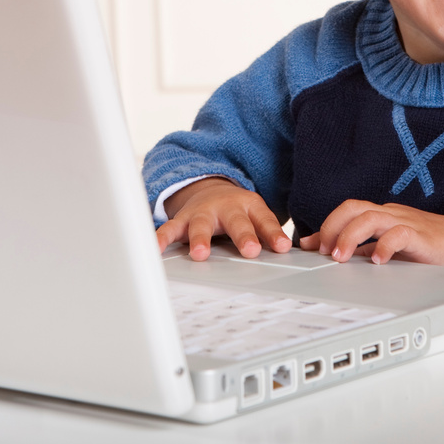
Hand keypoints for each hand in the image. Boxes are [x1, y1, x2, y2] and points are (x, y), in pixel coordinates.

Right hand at [156, 177, 290, 260]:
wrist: (210, 189)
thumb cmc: (238, 210)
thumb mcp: (257, 215)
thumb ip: (269, 233)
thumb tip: (287, 252)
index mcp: (249, 206)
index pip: (264, 220)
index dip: (273, 233)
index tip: (282, 247)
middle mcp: (225, 208)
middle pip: (235, 222)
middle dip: (243, 236)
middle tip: (250, 250)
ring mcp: (202, 213)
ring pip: (200, 225)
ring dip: (200, 239)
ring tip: (201, 254)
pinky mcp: (182, 219)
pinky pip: (170, 228)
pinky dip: (162, 238)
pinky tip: (156, 249)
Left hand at [297, 199, 443, 269]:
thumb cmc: (431, 247)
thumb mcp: (390, 248)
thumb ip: (364, 249)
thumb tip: (332, 254)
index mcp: (381, 216)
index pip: (346, 213)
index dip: (323, 227)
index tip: (306, 246)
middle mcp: (390, 214)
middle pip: (353, 207)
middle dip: (332, 226)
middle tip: (323, 251)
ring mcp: (406, 222)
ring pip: (370, 216)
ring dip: (350, 236)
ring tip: (340, 257)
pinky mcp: (422, 235)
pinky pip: (400, 233)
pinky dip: (385, 246)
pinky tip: (378, 262)